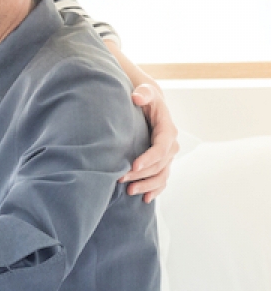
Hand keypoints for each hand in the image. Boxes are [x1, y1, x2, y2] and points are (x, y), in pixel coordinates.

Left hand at [121, 82, 178, 201]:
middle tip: (121, 179)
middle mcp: (170, 145)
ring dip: (147, 185)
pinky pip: (162, 179)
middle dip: (142, 174)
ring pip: (161, 175)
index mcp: (167, 130)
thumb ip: (143, 93)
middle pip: (159, 165)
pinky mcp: (161, 162)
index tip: (133, 166)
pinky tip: (146, 198)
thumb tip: (138, 97)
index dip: (149, 158)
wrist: (149, 104)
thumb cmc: (144, 97)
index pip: (161, 147)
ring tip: (129, 191)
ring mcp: (167, 155)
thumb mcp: (146, 91)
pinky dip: (155, 189)